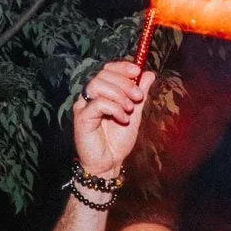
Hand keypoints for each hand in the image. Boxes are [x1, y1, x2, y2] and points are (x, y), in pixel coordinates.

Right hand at [73, 61, 154, 183]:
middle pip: (103, 75)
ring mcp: (84, 106)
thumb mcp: (134, 114)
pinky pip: (98, 103)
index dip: (122, 67)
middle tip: (138, 96)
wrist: (110, 163)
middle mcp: (90, 97)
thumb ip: (140, 94)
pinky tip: (123, 119)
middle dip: (124, 82)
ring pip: (98, 85)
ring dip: (119, 94)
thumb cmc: (118, 141)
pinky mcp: (82, 118)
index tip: (137, 70)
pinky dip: (115, 108)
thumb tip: (149, 73)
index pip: (108, 70)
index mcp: (101, 93)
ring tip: (130, 109)